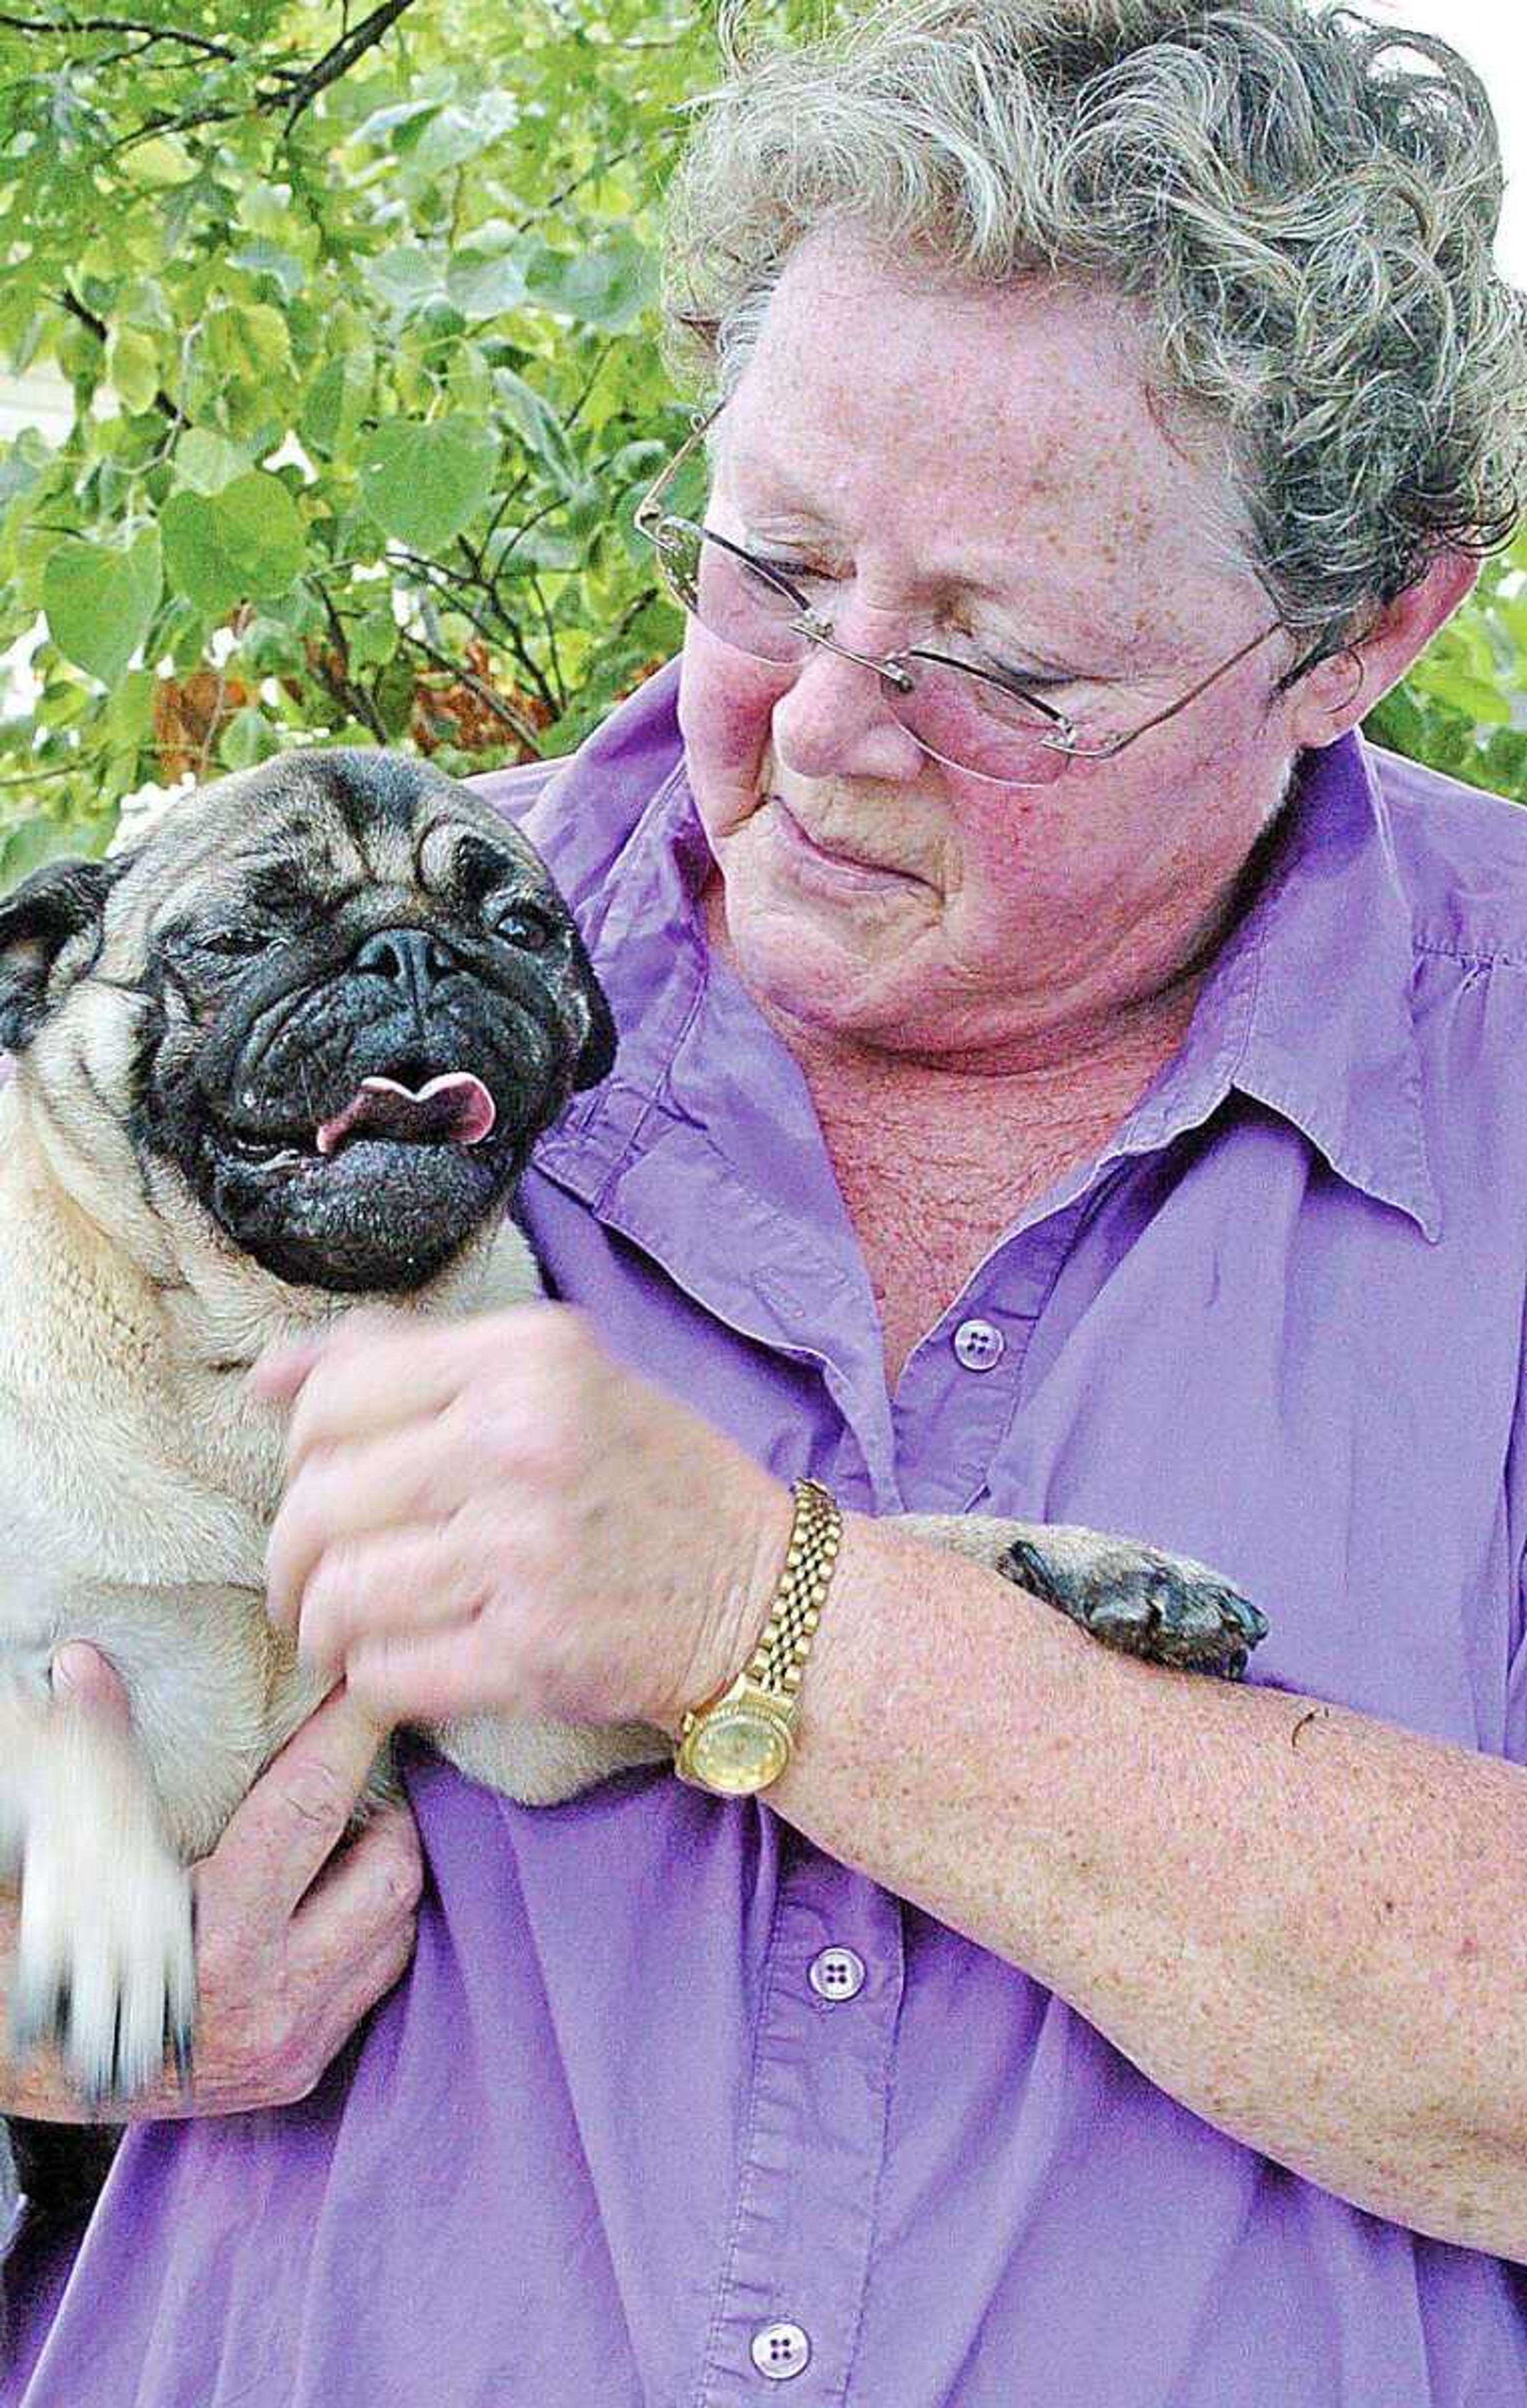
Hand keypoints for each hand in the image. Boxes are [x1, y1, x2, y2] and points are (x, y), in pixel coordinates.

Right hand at [1, 1653, 422, 2120]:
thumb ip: (96, 1756)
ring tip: (350, 1830)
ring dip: (386, 1871)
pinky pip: (378, 1980)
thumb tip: (87, 1665)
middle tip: (357, 1770)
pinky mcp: (300, 2070)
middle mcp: (269, 2001)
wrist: (25, 2069)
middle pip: (386, 1871)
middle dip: (384, 1809)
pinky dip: (372, 1930)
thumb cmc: (44, 1959)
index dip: (345, 1736)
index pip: (308, 1809)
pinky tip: (335, 1897)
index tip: (365, 1690)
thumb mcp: (69, 1858)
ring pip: (396, 1928)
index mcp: (215, 1942)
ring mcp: (292, 2042)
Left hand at [252, 1304, 792, 1740]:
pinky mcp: (532, 1654)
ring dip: (322, 1624)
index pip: (333, 1397)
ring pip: (341, 1594)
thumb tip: (269, 1378)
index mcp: (526, 1357)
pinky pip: (386, 1672)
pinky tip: (393, 1665)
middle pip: (320, 1500)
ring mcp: (526, 1553)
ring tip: (340, 1628)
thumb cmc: (646, 1478)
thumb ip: (411, 1360)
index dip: (303, 1446)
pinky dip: (370, 1679)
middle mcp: (521, 1444)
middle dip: (295, 1552)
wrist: (764, 1594)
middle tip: (314, 1574)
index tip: (322, 1477)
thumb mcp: (552, 1374)